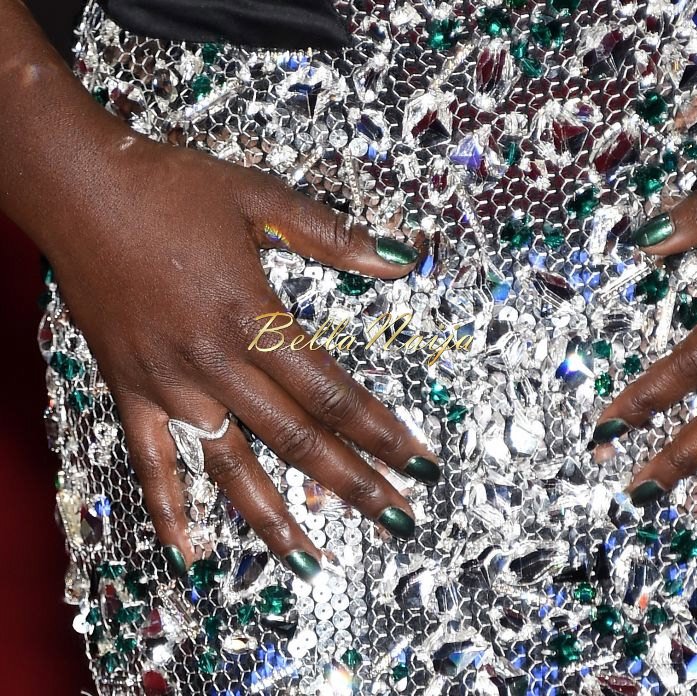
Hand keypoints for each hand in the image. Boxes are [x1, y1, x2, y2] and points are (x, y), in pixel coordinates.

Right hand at [46, 134, 439, 579]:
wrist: (76, 186)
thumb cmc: (168, 187)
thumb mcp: (259, 197)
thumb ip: (331, 235)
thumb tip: (400, 258)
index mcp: (254, 317)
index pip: (333, 391)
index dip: (380, 430)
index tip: (418, 461)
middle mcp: (216, 362)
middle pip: (297, 438)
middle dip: (352, 482)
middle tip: (396, 518)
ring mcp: (170, 383)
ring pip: (231, 464)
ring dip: (273, 515)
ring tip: (310, 559)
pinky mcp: (130, 389)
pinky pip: (150, 460)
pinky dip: (169, 508)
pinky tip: (189, 550)